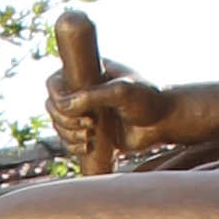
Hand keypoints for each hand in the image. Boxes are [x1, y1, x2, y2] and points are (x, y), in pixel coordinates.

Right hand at [49, 55, 165, 173]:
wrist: (165, 122)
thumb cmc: (148, 100)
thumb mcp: (121, 92)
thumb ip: (92, 96)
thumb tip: (63, 105)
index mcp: (89, 71)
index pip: (55, 82)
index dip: (57, 98)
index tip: (74, 110)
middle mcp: (84, 90)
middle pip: (53, 106)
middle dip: (64, 121)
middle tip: (88, 126)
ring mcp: (86, 111)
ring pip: (59, 125)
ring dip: (68, 135)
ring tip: (90, 136)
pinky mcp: (91, 131)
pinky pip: (69, 141)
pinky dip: (72, 146)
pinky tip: (88, 146)